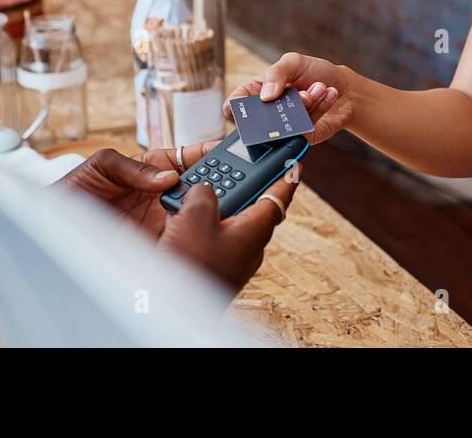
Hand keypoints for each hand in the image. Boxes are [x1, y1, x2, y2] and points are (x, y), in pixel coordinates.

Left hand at [56, 141, 220, 239]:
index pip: (187, 159)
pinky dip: (193, 238)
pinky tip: (201, 235)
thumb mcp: (99, 166)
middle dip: (219, 183)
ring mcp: (160, 221)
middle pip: (199, 187)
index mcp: (151, 171)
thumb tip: (168, 177)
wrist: (50, 231)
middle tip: (237, 183)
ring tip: (223, 208)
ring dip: (210, 211)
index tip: (229, 151)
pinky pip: (180, 240)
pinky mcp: (156, 244)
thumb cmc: (71, 193)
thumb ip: (133, 167)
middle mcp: (160, 196)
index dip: (208, 154)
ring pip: (195, 215)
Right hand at [158, 159, 300, 291]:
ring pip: (231, 221)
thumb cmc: (191, 267)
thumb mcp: (195, 216)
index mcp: (255, 229)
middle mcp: (250, 245)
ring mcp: (235, 258)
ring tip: (197, 190)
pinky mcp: (219, 266)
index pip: (279, 197)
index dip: (287, 177)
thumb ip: (204, 193)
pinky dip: (205, 222)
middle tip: (236, 166)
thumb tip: (202, 192)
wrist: (175, 308)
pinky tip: (184, 218)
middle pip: (253, 205)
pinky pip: (217, 236)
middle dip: (243, 184)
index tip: (296, 163)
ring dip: (218, 203)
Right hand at [223, 52, 352, 145]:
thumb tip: (264, 96)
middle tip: (301, 92)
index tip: (251, 102)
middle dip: (281, 103)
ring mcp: (283, 128)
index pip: (234, 106)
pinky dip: (318, 108)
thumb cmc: (315, 73)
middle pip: (258, 119)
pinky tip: (328, 93)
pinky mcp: (301, 138)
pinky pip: (304, 128)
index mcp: (256, 92)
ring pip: (284, 124)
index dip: (235, 108)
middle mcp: (267, 113)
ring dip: (306, 103)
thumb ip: (276, 73)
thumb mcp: (293, 62)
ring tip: (319, 87)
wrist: (345, 89)